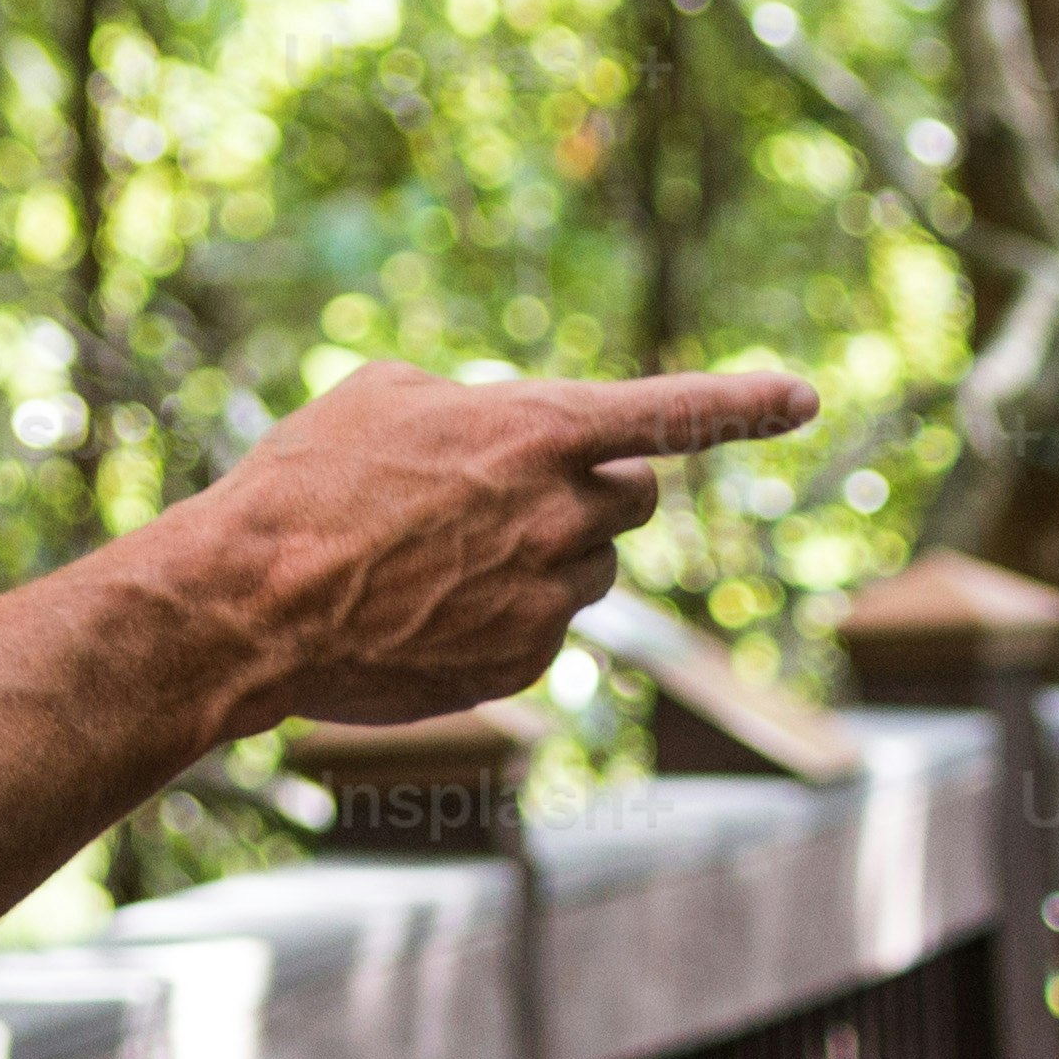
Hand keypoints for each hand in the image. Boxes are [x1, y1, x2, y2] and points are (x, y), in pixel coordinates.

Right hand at [171, 362, 815, 727]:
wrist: (255, 600)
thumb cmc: (306, 481)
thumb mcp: (384, 395)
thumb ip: (473, 407)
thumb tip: (500, 438)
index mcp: (539, 432)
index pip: (670, 413)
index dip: (743, 402)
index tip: (803, 397)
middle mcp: (563, 515)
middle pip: (635, 498)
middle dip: (595, 489)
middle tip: (520, 490)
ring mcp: (549, 597)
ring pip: (588, 566)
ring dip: (542, 552)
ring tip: (439, 554)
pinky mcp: (524, 663)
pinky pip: (544, 626)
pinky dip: (502, 612)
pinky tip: (425, 606)